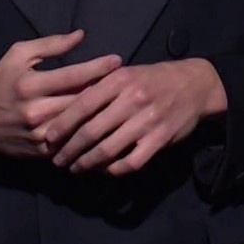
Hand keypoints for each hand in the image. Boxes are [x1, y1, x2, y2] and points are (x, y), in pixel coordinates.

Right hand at [0, 30, 121, 161]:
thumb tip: (81, 35)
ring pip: (82, 124)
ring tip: (123, 101)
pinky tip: (109, 123)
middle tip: (128, 81)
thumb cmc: (2, 83)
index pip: (72, 75)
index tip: (118, 61)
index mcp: (30, 85)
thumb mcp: (18, 55)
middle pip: (81, 101)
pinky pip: (75, 142)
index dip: (98, 68)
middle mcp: (36, 112)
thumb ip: (50, 45)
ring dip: (103, 112)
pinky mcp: (45, 152)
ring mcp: (42, 135)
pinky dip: (92, 132)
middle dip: (106, 91)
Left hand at [45, 58, 226, 175]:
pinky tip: (103, 171)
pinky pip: (131, 162)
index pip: (82, 104)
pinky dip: (114, 169)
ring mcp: (147, 121)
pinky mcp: (160, 140)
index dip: (63, 124)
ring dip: (87, 163)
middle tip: (57, 159)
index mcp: (119, 79)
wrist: (195, 84)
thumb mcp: (125, 72)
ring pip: (108, 150)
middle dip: (70, 149)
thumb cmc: (153, 78)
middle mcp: (131, 100)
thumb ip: (99, 87)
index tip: (48, 137)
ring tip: (75, 168)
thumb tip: (67, 106)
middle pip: (91, 131)